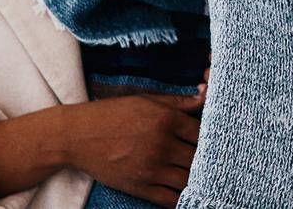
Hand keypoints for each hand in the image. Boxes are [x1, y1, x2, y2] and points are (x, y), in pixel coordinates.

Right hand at [58, 91, 203, 207]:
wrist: (77, 136)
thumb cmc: (113, 114)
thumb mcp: (146, 100)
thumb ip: (179, 101)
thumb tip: (206, 94)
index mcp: (166, 119)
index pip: (202, 132)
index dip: (211, 137)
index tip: (214, 140)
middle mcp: (161, 144)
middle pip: (199, 157)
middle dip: (208, 158)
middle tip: (214, 158)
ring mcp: (151, 168)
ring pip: (189, 179)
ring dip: (198, 178)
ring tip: (204, 175)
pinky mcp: (140, 187)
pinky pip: (171, 198)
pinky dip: (183, 197)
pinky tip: (188, 192)